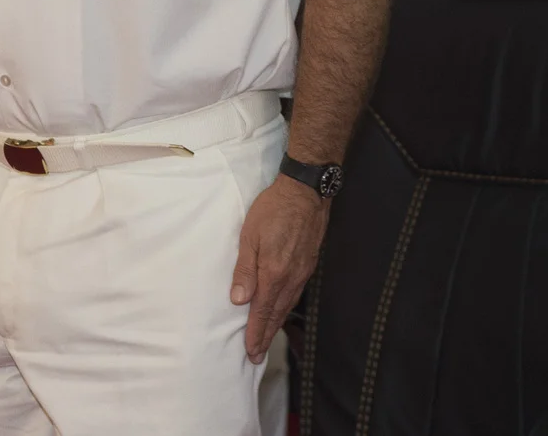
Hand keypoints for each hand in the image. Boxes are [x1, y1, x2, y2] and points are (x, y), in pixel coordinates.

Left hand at [229, 174, 329, 362]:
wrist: (306, 192)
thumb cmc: (274, 210)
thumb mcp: (250, 235)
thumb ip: (245, 269)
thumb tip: (239, 300)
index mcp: (274, 273)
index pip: (262, 311)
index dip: (255, 332)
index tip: (250, 351)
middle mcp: (290, 278)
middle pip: (276, 313)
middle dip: (265, 335)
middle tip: (257, 356)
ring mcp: (302, 272)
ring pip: (287, 305)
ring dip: (276, 324)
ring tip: (267, 339)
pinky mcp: (309, 264)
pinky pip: (295, 294)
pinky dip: (286, 308)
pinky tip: (281, 310)